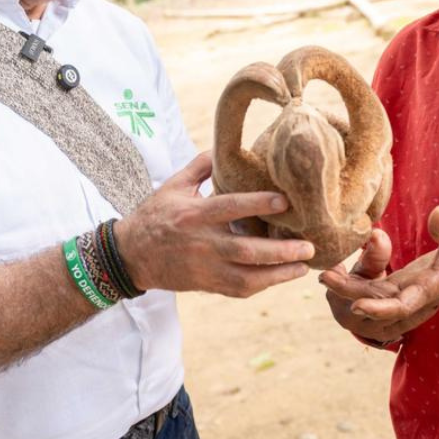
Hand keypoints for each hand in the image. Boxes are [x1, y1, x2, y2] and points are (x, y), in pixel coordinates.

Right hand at [116, 152, 312, 297]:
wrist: (130, 256)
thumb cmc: (154, 216)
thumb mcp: (173, 186)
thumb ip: (199, 166)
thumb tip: (223, 148)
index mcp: (194, 215)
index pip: (230, 208)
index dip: (258, 205)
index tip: (286, 202)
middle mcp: (202, 243)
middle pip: (246, 250)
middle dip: (280, 251)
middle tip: (309, 247)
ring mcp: (204, 268)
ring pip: (246, 277)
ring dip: (277, 275)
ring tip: (302, 267)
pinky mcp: (205, 284)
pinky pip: (237, 290)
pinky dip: (261, 286)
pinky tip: (281, 277)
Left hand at [323, 206, 438, 330]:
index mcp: (429, 289)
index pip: (402, 306)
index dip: (379, 309)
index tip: (356, 305)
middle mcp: (412, 297)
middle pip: (377, 302)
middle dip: (350, 293)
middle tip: (325, 277)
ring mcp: (401, 293)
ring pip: (370, 296)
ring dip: (347, 289)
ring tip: (324, 272)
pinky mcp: (394, 286)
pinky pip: (370, 289)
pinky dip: (353, 283)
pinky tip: (334, 268)